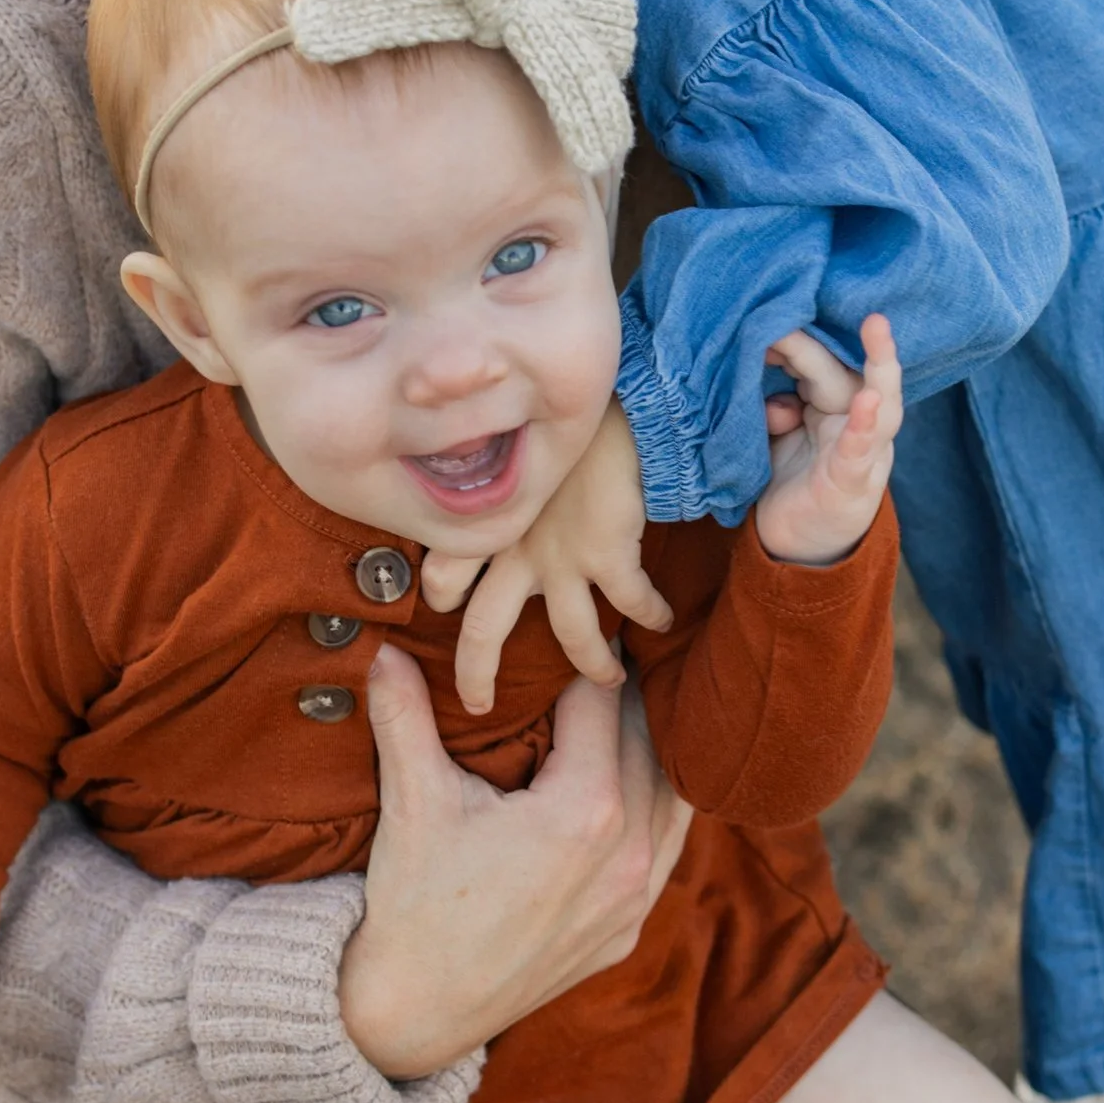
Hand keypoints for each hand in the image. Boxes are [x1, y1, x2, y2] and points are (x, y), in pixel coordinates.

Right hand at [337, 642, 692, 1073]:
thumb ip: (405, 715)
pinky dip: (659, 805)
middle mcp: (628, 853)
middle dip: (621, 696)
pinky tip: (639, 781)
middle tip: (602, 654)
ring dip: (650, 749)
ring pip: (672, 793)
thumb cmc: (412, 904)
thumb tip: (384, 649)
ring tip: (624, 709)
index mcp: (584, 810)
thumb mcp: (412, 801)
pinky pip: (669, 847)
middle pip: (647, 741)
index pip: (603, 703)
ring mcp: (635, 898)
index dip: (584, 660)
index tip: (574, 631)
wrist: (415, 1011)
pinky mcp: (629, 929)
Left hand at [418, 397, 673, 716]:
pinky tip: (662, 619)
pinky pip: (630, 602)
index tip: (446, 611)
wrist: (614, 397)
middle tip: (478, 704)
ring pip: (568, 633)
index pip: (443, 573)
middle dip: (477, 673)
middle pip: (482, 627)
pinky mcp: (608, 554)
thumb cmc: (570, 417)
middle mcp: (517, 547)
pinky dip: (650, 614)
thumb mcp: (520, 448)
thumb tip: (506, 492)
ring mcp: (562, 556)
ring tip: (605, 678)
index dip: (441, 597)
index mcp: (488, 522)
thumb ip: (506, 478)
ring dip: (590, 662)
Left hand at [754, 315, 902, 563]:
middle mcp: (853, 419)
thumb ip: (771, 407)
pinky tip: (869, 402)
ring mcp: (861, 449)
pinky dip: (866, 425)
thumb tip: (770, 397)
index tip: (759, 313)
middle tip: (770, 318)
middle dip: (806, 344)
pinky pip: (862, 450)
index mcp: (830, 403)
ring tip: (876, 327)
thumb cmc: (789, 482)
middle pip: (837, 371)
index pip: (816, 359)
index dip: (790, 338)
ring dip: (879, 364)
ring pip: (876, 399)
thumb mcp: (773, 436)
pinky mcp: (853, 482)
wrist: (797, 548)